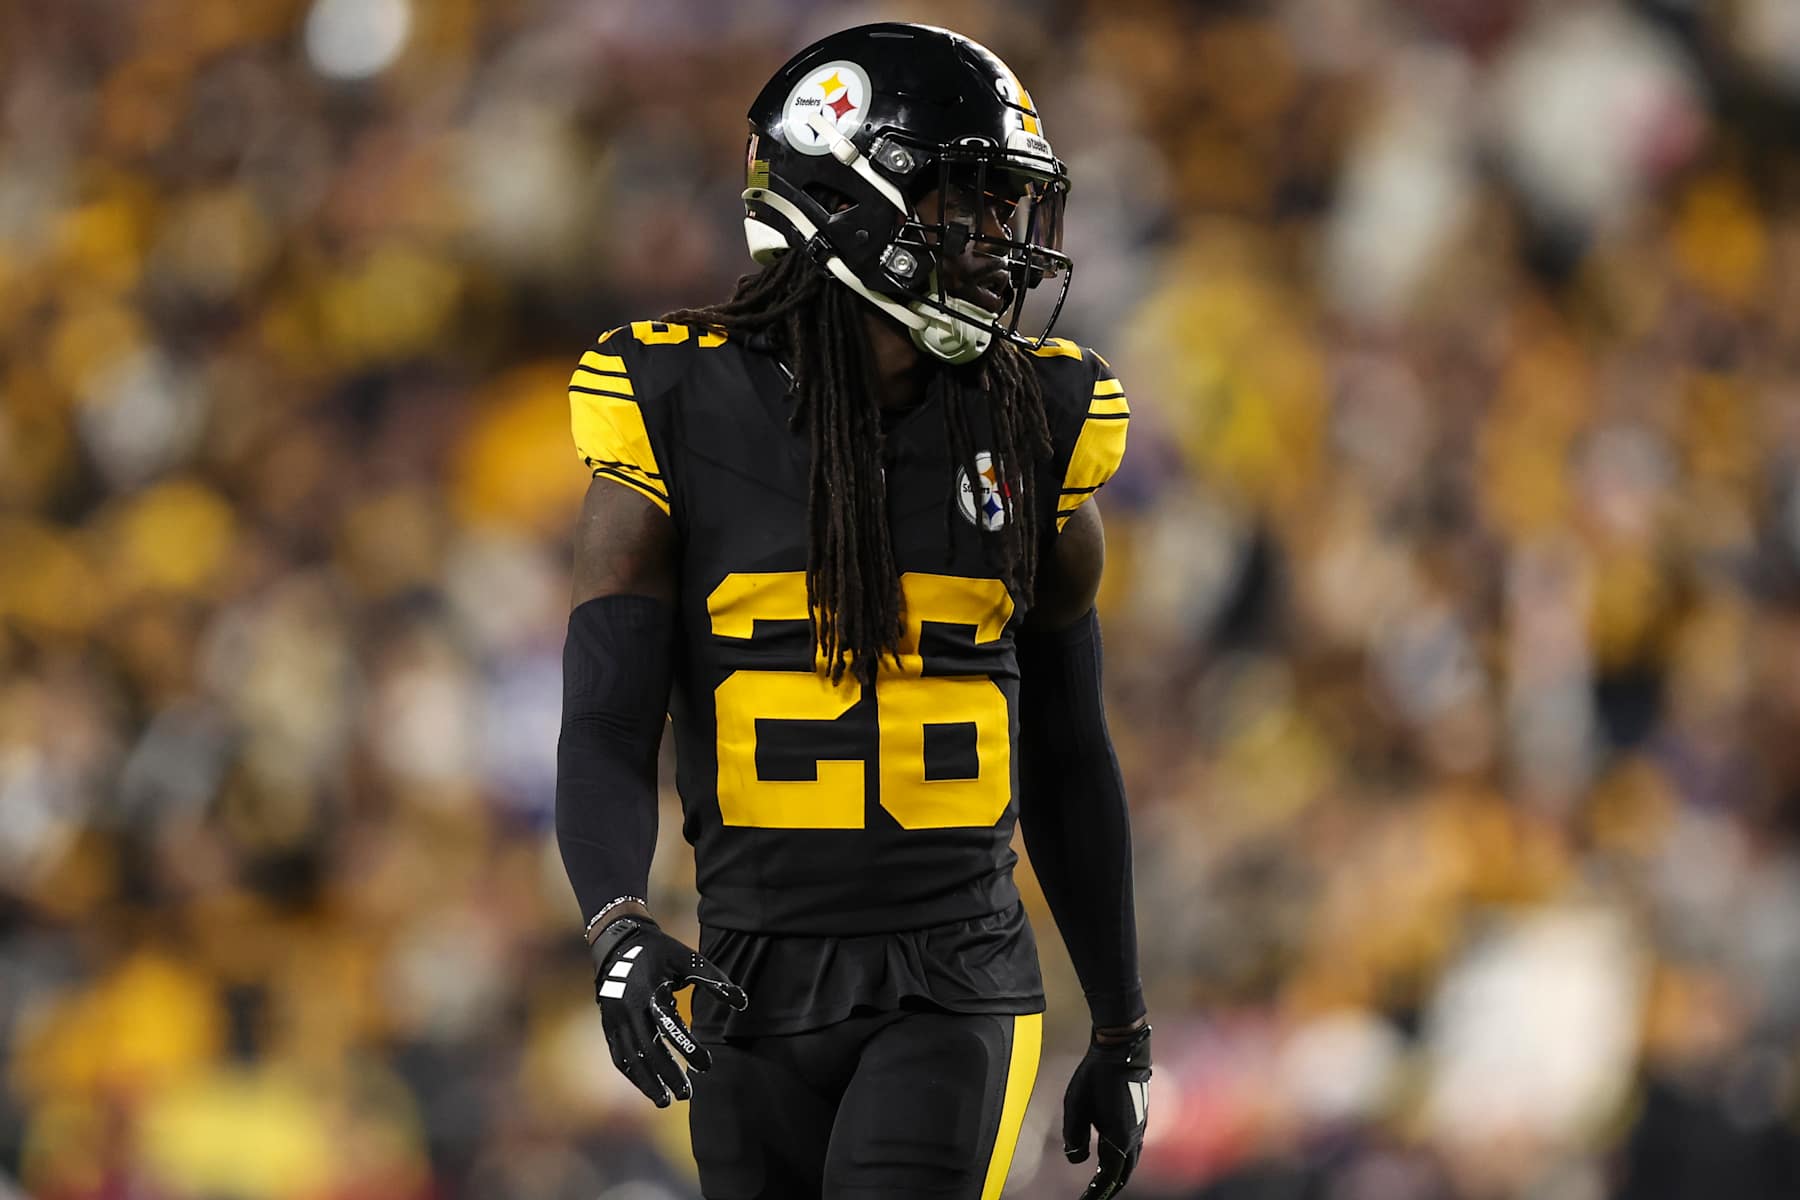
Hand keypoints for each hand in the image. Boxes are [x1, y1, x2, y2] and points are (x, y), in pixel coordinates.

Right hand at [589, 916, 747, 1106]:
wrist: (619, 944)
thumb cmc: (660, 953)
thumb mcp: (688, 960)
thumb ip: (715, 981)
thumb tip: (743, 1002)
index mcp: (651, 992)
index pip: (670, 1027)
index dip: (688, 1048)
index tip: (707, 1066)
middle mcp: (630, 1009)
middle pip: (649, 1049)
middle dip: (668, 1074)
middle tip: (687, 1095)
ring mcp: (615, 1019)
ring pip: (630, 1058)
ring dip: (647, 1082)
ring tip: (665, 1101)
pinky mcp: (608, 1026)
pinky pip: (619, 1056)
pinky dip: (632, 1074)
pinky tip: (647, 1087)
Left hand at [1062, 1023, 1150, 1198]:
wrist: (1122, 1049)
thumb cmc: (1095, 1075)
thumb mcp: (1075, 1105)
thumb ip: (1074, 1137)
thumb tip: (1077, 1160)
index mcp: (1120, 1138)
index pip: (1109, 1178)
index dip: (1096, 1194)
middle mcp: (1135, 1138)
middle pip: (1123, 1175)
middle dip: (1108, 1189)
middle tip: (1091, 1197)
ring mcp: (1141, 1129)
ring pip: (1130, 1162)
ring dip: (1116, 1175)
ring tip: (1099, 1184)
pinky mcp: (1140, 1120)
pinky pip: (1132, 1149)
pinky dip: (1121, 1160)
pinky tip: (1110, 1157)